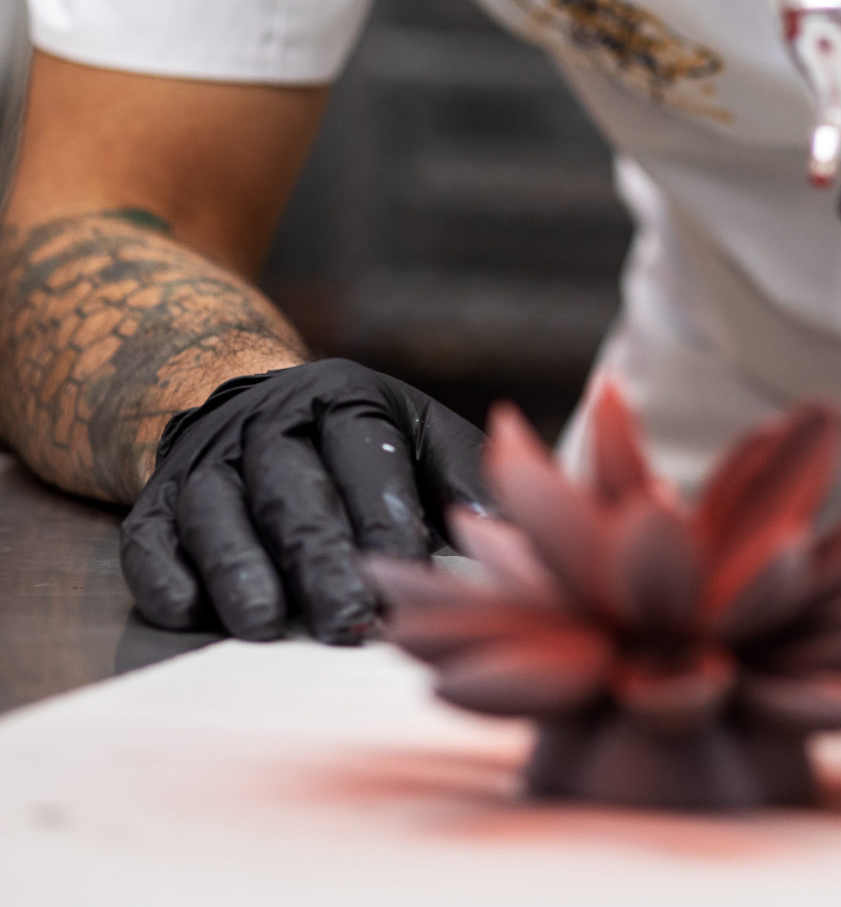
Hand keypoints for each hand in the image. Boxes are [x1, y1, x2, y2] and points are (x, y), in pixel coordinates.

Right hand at [121, 359, 485, 643]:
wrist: (255, 411)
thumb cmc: (358, 444)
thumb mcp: (416, 435)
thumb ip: (462, 475)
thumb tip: (509, 533)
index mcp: (341, 399)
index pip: (363, 452)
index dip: (385, 513)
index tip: (412, 573)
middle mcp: (267, 423)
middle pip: (292, 488)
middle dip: (320, 557)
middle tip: (350, 620)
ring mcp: (206, 462)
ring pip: (216, 512)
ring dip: (239, 568)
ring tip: (265, 623)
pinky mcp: (156, 503)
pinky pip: (150, 538)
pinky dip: (165, 575)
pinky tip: (188, 611)